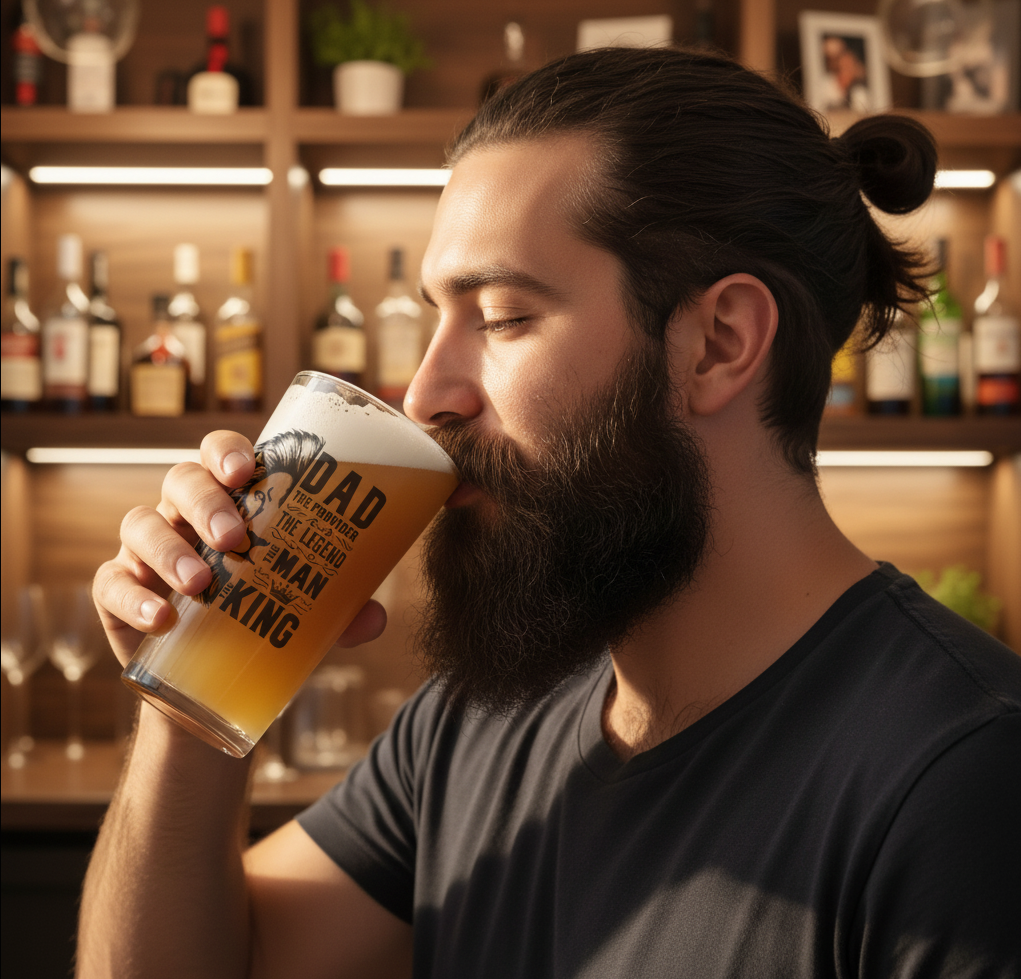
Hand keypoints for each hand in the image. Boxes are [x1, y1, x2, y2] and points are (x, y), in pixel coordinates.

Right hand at [93, 430, 386, 667]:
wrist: (211, 681)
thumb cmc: (262, 618)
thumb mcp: (305, 611)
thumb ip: (341, 611)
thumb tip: (375, 620)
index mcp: (231, 500)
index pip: (222, 454)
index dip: (228, 452)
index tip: (248, 471)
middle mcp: (184, 514)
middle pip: (181, 481)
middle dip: (206, 503)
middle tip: (235, 539)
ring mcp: (145, 550)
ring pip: (141, 524)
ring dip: (169, 550)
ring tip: (201, 585)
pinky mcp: (117, 593)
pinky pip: (112, 583)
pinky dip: (133, 598)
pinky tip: (162, 618)